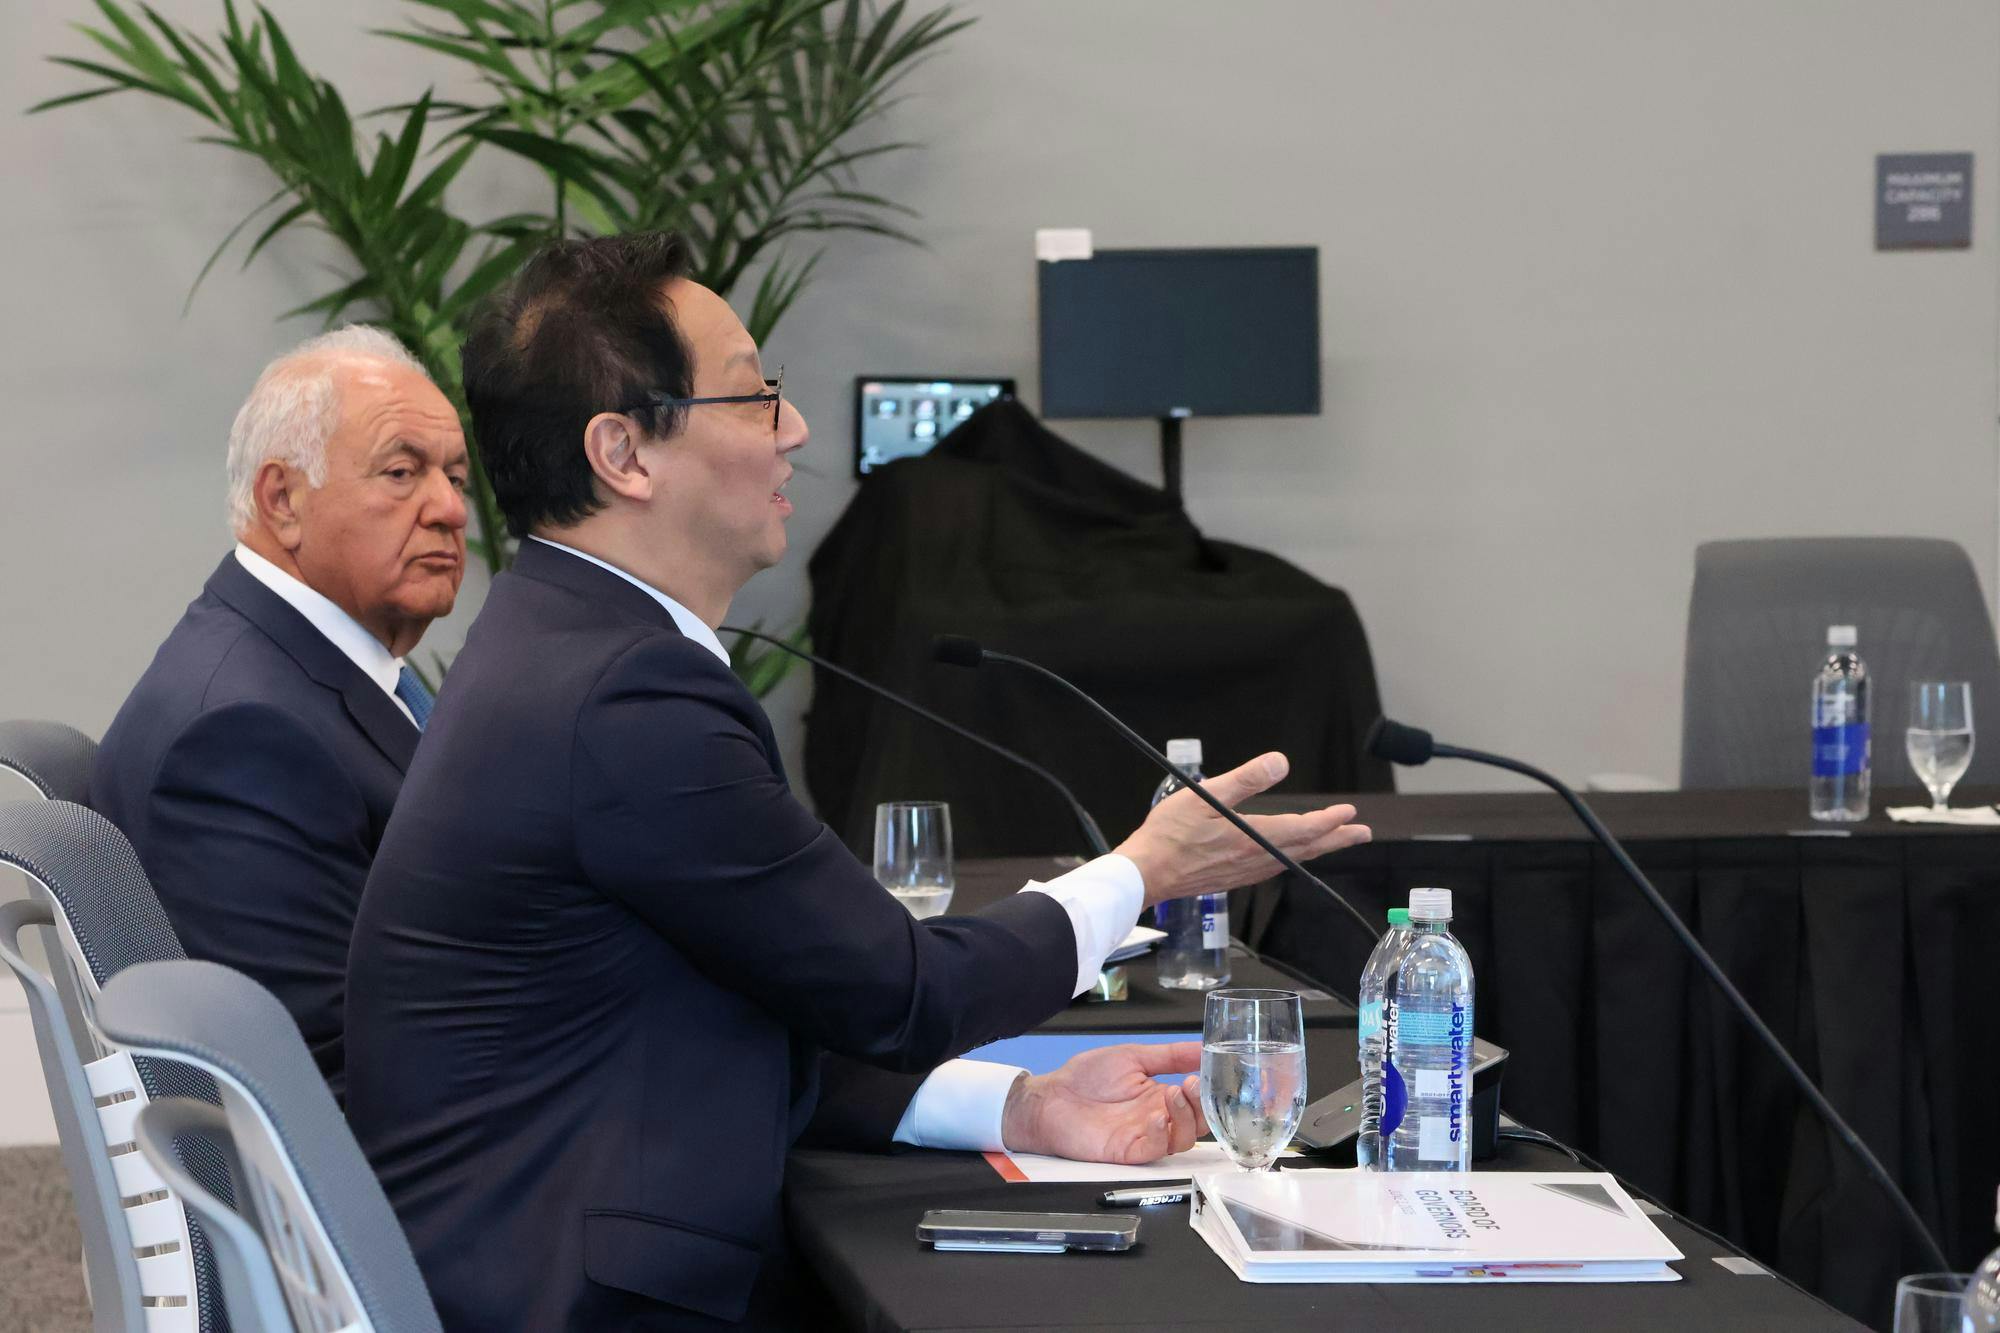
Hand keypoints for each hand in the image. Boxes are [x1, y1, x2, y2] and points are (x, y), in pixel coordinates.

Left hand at [1000, 1042, 1206, 1163]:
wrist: (1051, 1097)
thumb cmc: (1086, 1077)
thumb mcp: (1133, 1057)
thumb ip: (1169, 1055)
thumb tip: (1203, 1045)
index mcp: (1161, 1097)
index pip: (1198, 1101)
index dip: (1208, 1091)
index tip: (1207, 1073)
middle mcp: (1158, 1119)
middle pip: (1198, 1123)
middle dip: (1202, 1105)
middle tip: (1192, 1084)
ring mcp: (1144, 1136)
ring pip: (1182, 1139)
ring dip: (1185, 1117)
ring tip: (1174, 1094)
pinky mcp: (1128, 1151)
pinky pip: (1154, 1150)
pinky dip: (1161, 1134)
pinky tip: (1157, 1116)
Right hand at [1113, 751, 1369, 905]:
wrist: (1147, 874)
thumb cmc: (1170, 834)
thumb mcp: (1206, 795)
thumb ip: (1246, 779)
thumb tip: (1279, 762)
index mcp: (1254, 838)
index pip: (1304, 829)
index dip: (1330, 821)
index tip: (1350, 811)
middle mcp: (1257, 859)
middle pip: (1307, 849)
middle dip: (1337, 839)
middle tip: (1361, 833)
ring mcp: (1247, 872)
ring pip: (1294, 859)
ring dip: (1319, 848)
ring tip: (1335, 841)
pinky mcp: (1235, 878)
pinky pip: (1277, 866)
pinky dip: (1295, 857)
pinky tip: (1291, 853)